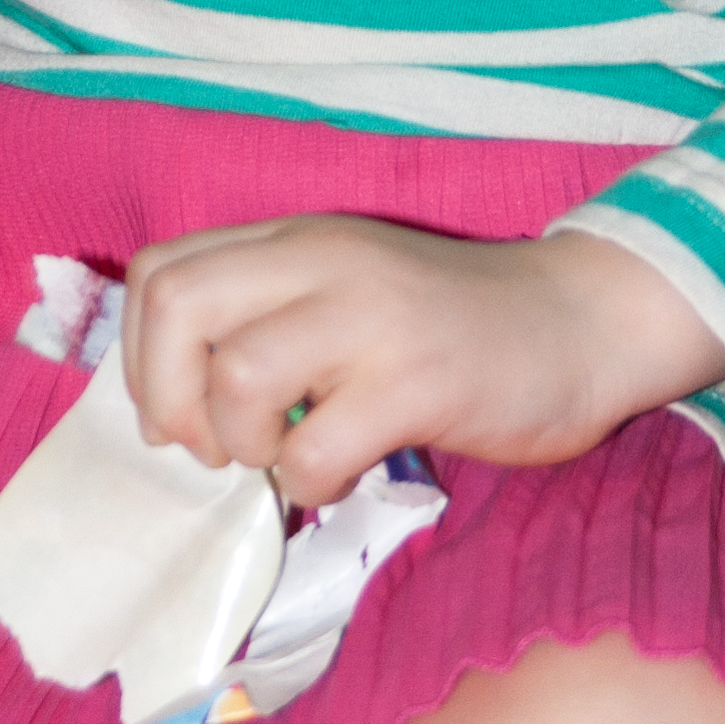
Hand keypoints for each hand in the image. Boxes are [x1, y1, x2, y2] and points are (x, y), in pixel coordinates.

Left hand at [120, 215, 724, 512]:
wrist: (581, 322)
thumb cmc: (454, 324)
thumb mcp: (347, 292)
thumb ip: (270, 318)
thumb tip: (176, 410)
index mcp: (295, 240)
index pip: (161, 273)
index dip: (143, 357)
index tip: (179, 413)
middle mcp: (322, 261)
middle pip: (177, 306)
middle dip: (168, 397)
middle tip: (212, 446)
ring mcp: (370, 318)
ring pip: (238, 377)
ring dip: (242, 443)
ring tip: (284, 458)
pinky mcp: (418, 381)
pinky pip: (315, 449)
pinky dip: (310, 483)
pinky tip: (344, 476)